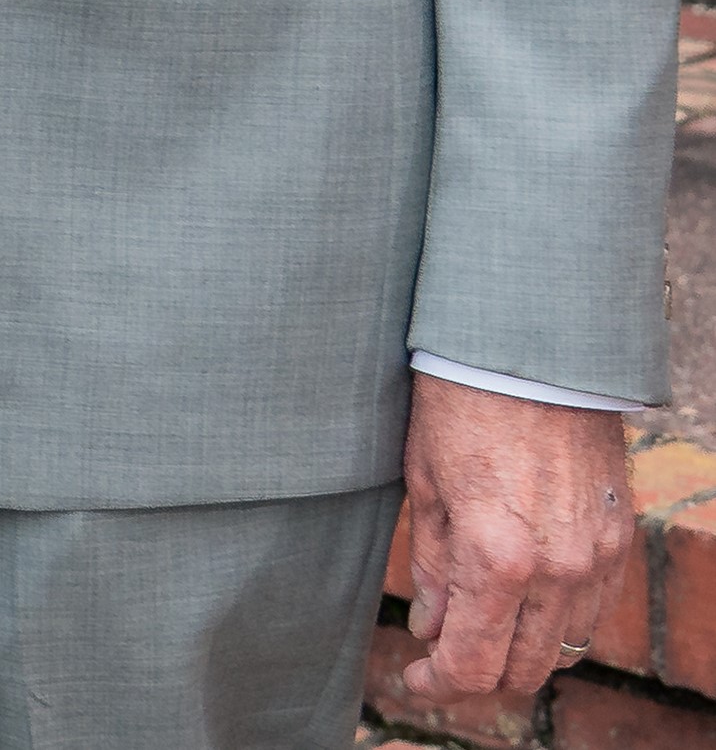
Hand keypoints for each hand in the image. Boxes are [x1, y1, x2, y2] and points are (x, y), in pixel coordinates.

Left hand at [400, 376, 634, 705]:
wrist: (529, 351)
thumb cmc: (459, 405)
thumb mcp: (424, 484)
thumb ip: (432, 565)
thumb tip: (430, 625)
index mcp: (496, 558)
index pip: (474, 660)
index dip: (441, 682)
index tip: (417, 678)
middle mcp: (555, 570)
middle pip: (524, 668)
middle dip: (480, 674)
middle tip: (443, 657)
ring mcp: (594, 558)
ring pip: (565, 647)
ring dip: (522, 653)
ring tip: (480, 630)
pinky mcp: (616, 539)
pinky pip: (594, 610)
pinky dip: (559, 622)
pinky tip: (524, 601)